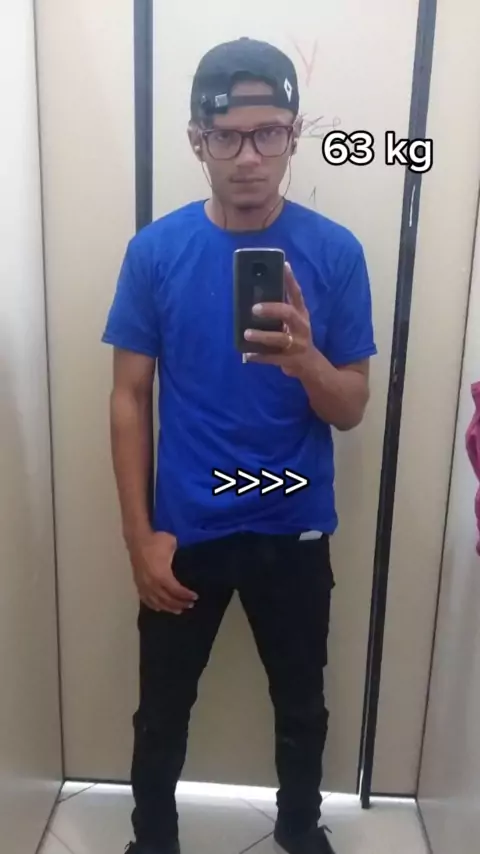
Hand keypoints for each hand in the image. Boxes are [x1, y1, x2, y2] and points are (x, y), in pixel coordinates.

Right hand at [128, 531, 197, 614]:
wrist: (137, 538)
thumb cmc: (156, 540)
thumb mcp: (172, 544)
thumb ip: (180, 554)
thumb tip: (190, 558)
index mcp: (161, 574)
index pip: (176, 591)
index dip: (186, 595)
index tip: (195, 597)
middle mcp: (152, 583)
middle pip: (167, 599)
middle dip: (179, 603)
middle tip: (190, 605)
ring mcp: (143, 584)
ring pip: (156, 601)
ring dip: (168, 607)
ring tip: (178, 610)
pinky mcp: (138, 583)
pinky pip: (145, 599)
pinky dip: (153, 605)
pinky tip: (159, 608)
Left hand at [243, 263, 316, 377]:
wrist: (309, 365)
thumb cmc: (296, 337)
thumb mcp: (293, 322)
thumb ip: (281, 310)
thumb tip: (255, 296)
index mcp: (301, 314)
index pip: (297, 294)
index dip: (290, 280)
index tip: (283, 265)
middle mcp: (301, 326)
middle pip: (288, 314)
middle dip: (272, 309)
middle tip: (254, 308)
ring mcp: (297, 344)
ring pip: (280, 338)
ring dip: (262, 336)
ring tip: (246, 333)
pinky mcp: (291, 360)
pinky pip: (273, 358)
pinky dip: (259, 356)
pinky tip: (247, 354)